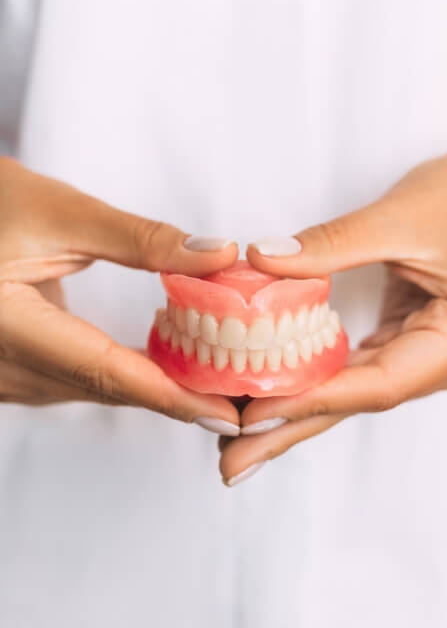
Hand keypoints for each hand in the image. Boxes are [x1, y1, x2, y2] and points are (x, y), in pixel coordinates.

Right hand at [0, 157, 238, 431]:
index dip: (172, 397)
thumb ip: (141, 240)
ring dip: (156, 389)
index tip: (228, 415)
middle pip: (108, 390)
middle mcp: (4, 369)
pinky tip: (165, 366)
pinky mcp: (15, 371)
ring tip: (217, 384)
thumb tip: (220, 256)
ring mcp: (6, 378)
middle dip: (179, 398)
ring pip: (97, 390)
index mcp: (8, 328)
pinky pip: (82, 381)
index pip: (107, 372)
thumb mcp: (60, 212)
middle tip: (243, 400)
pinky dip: (128, 376)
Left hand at [220, 138, 446, 483]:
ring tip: (246, 429)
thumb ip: (332, 244)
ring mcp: (438, 351)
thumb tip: (263, 260)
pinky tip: (286, 387)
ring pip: (361, 386)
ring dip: (304, 405)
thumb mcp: (407, 215)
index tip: (250, 416)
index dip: (311, 401)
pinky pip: (368, 364)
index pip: (377, 384)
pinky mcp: (422, 335)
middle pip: (361, 399)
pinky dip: (324, 375)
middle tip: (234, 460)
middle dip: (294, 428)